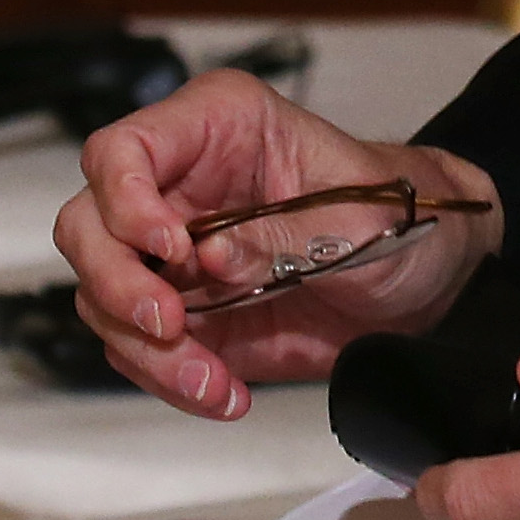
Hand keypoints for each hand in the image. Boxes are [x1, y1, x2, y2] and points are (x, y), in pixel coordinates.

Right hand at [51, 67, 503, 416]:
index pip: (126, 148)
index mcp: (220, 126)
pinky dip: (170, 379)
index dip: (126, 200)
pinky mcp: (182, 312)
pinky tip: (223, 393)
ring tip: (213, 379)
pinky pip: (138, 349)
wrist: (431, 282)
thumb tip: (207, 256)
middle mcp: (179, 185)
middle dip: (116, 283)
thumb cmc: (406, 216)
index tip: (171, 249)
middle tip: (171, 323)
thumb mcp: (363, 216)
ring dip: (146, 349)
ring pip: (101, 297)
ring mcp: (172, 253)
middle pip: (88, 224)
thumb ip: (282, 232)